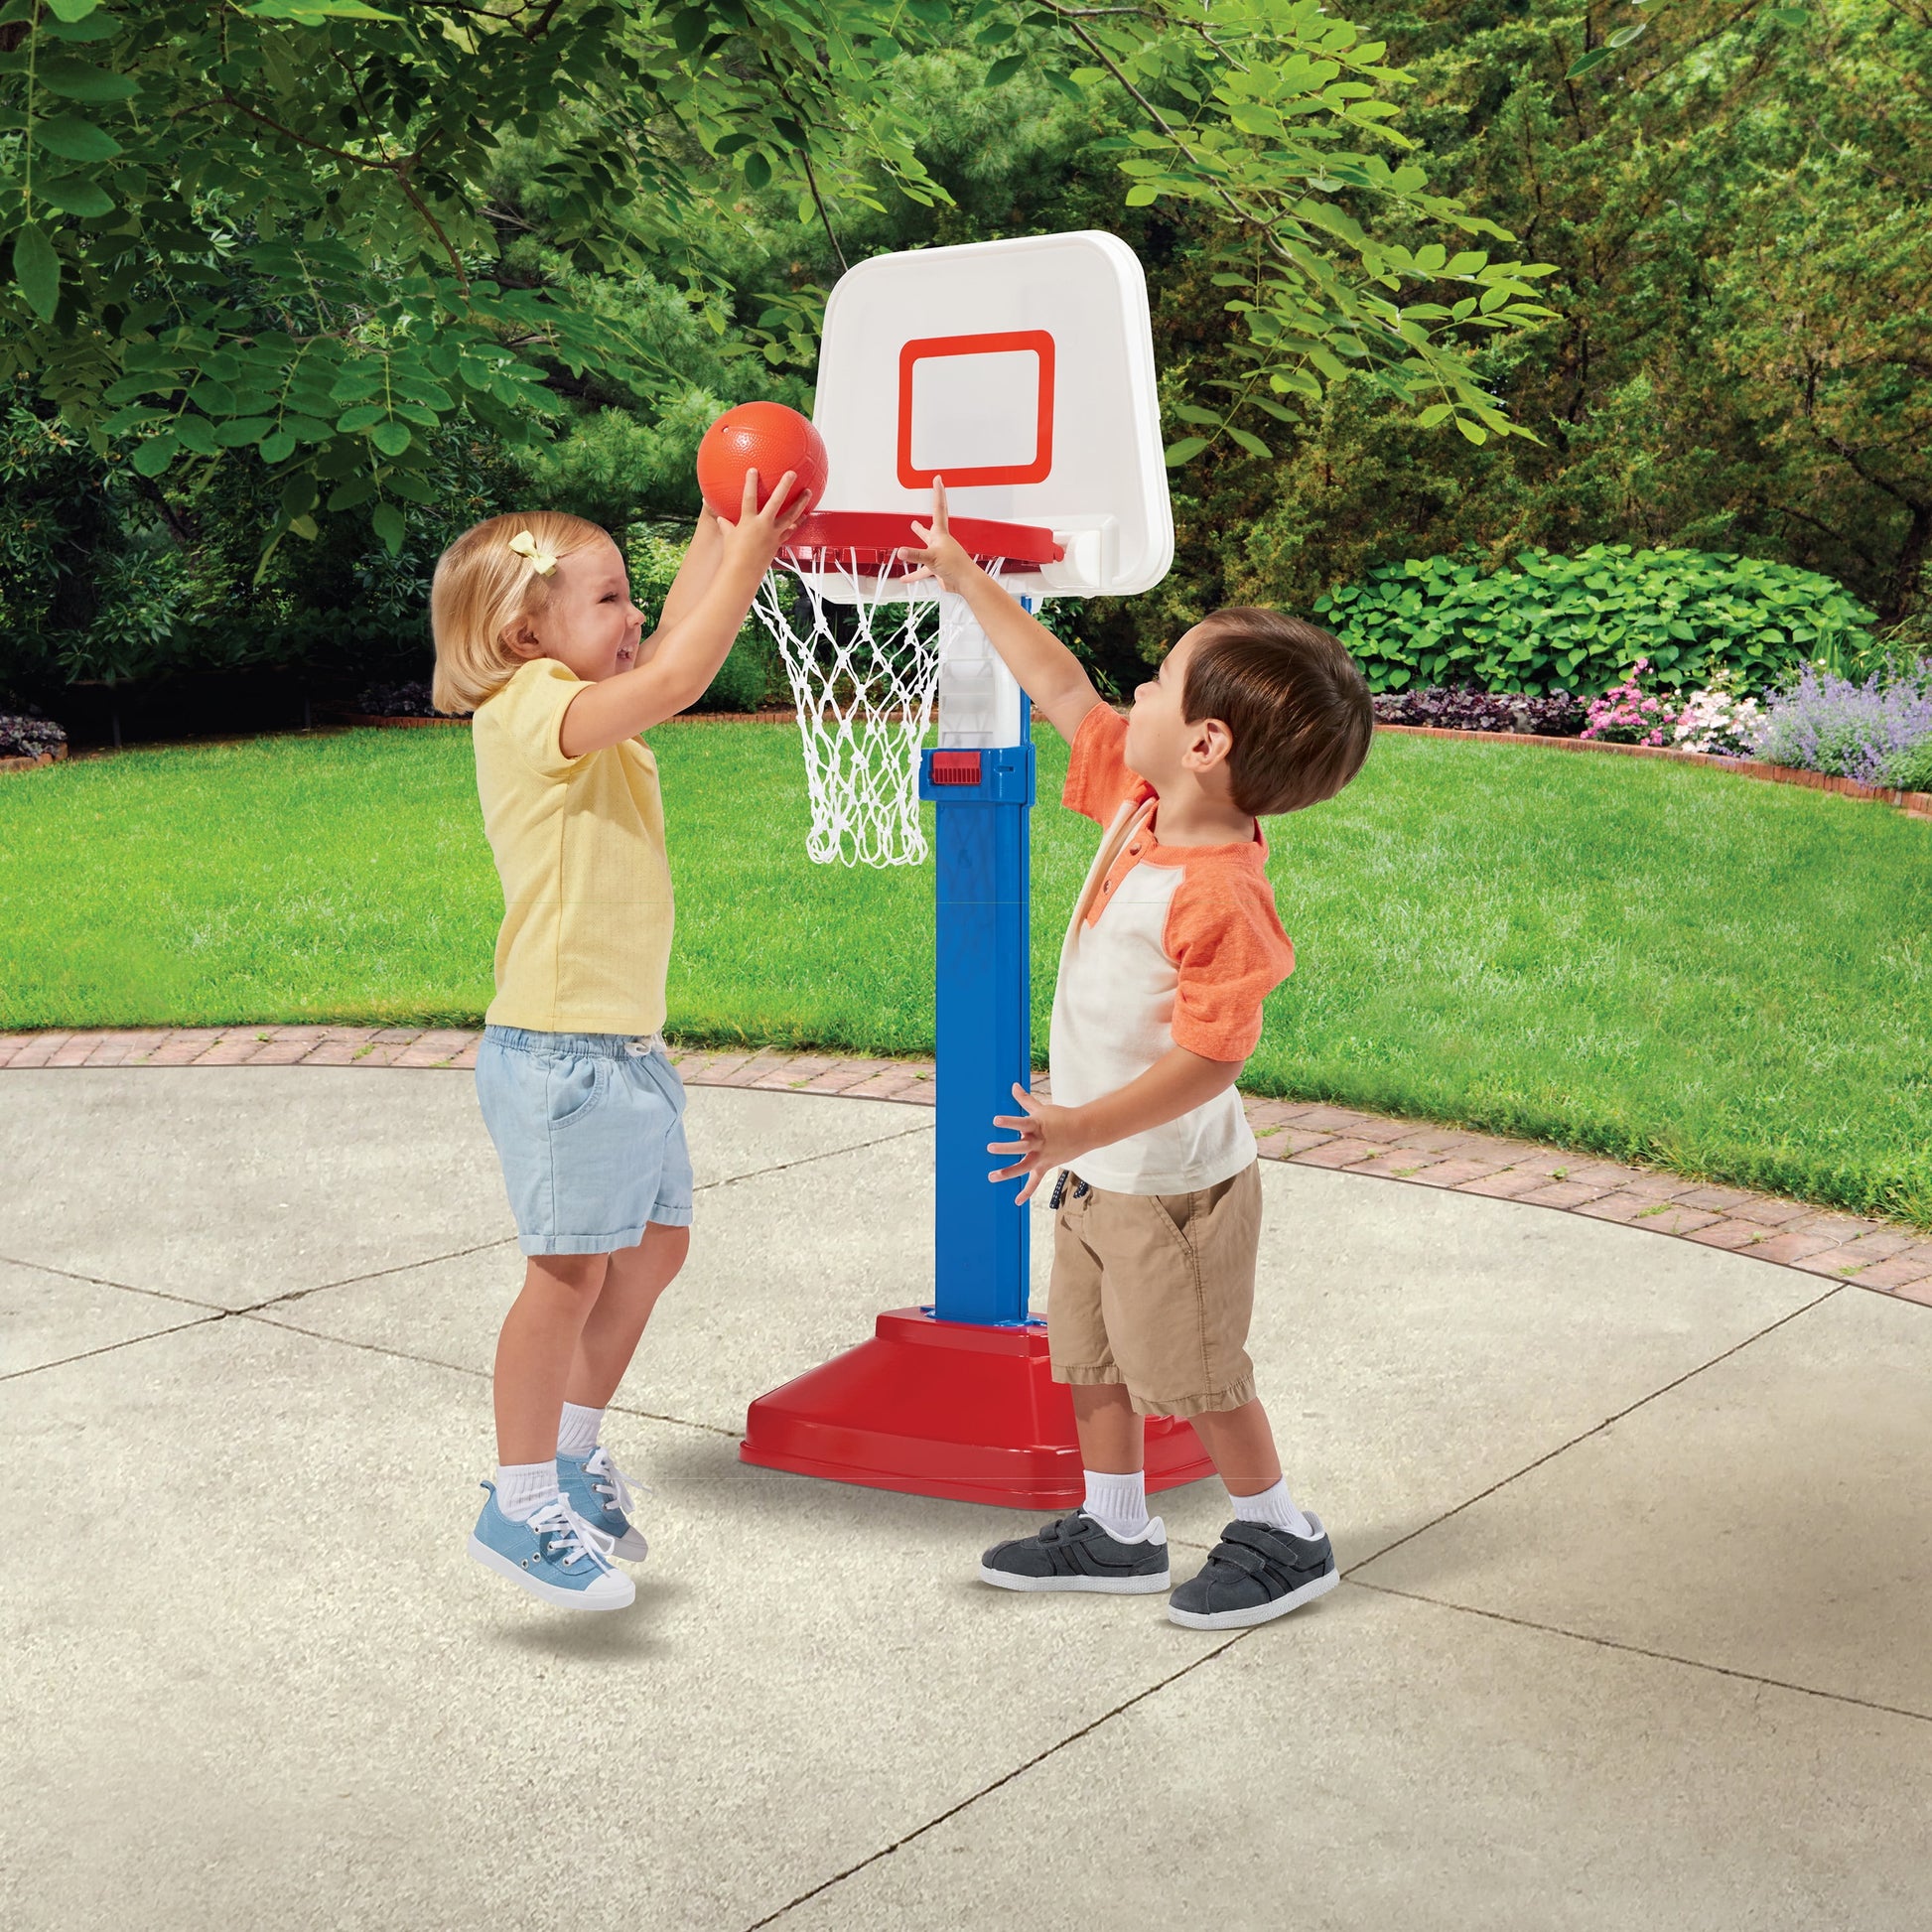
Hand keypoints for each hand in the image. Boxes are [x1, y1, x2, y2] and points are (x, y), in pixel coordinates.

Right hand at [715, 466, 813, 574]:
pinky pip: (790, 531)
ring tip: (807, 493)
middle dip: (784, 486)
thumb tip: (721, 519)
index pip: (749, 497)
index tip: (753, 470)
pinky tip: (803, 517)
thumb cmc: (733, 556)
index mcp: (749, 521)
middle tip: (792, 474)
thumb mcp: (728, 537)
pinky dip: (797, 524)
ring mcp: (774, 534)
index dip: (751, 483)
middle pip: (776, 501)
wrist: (744, 573)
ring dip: (800, 504)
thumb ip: (726, 526)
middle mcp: (763, 525)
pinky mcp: (778, 543)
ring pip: (790, 516)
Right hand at [897, 480, 980, 593]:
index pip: (938, 508)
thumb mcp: (931, 557)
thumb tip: (900, 552)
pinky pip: (922, 570)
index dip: (938, 493)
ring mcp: (939, 555)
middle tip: (926, 499)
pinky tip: (906, 578)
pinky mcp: (938, 568)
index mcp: (941, 535)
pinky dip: (914, 574)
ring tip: (915, 528)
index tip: (938, 479)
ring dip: (918, 541)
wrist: (966, 583)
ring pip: (925, 548)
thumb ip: (914, 554)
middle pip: (930, 527)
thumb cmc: (956, 566)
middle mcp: (940, 543)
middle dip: (925, 514)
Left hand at [987, 1082, 1094, 1204]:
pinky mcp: (1046, 1165)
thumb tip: (1013, 1086)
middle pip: (1021, 1147)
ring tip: (992, 1176)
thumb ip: (1025, 1100)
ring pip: (1024, 1166)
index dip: (1009, 1122)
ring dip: (1008, 1172)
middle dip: (1005, 1148)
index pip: (1021, 1123)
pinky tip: (1016, 1201)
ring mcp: (1042, 1156)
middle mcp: (1038, 1142)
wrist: (1085, 1131)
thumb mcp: (1042, 1108)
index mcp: (1036, 1126)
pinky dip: (1026, 1191)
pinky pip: (1035, 1181)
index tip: (996, 1121)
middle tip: (990, 1148)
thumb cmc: (1061, 1118)